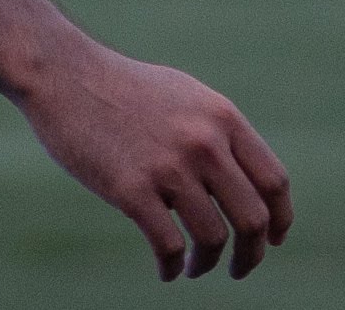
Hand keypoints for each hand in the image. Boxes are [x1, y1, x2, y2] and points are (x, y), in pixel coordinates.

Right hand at [13, 38, 293, 280]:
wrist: (64, 74)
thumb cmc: (122, 87)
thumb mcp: (184, 96)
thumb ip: (217, 131)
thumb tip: (243, 177)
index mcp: (222, 118)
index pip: (273, 181)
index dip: (280, 219)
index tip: (272, 239)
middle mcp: (203, 142)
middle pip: (252, 218)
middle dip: (252, 253)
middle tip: (240, 267)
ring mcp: (169, 166)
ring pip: (213, 237)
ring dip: (208, 263)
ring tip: (196, 268)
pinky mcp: (132, 189)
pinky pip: (169, 246)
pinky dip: (173, 267)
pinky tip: (167, 270)